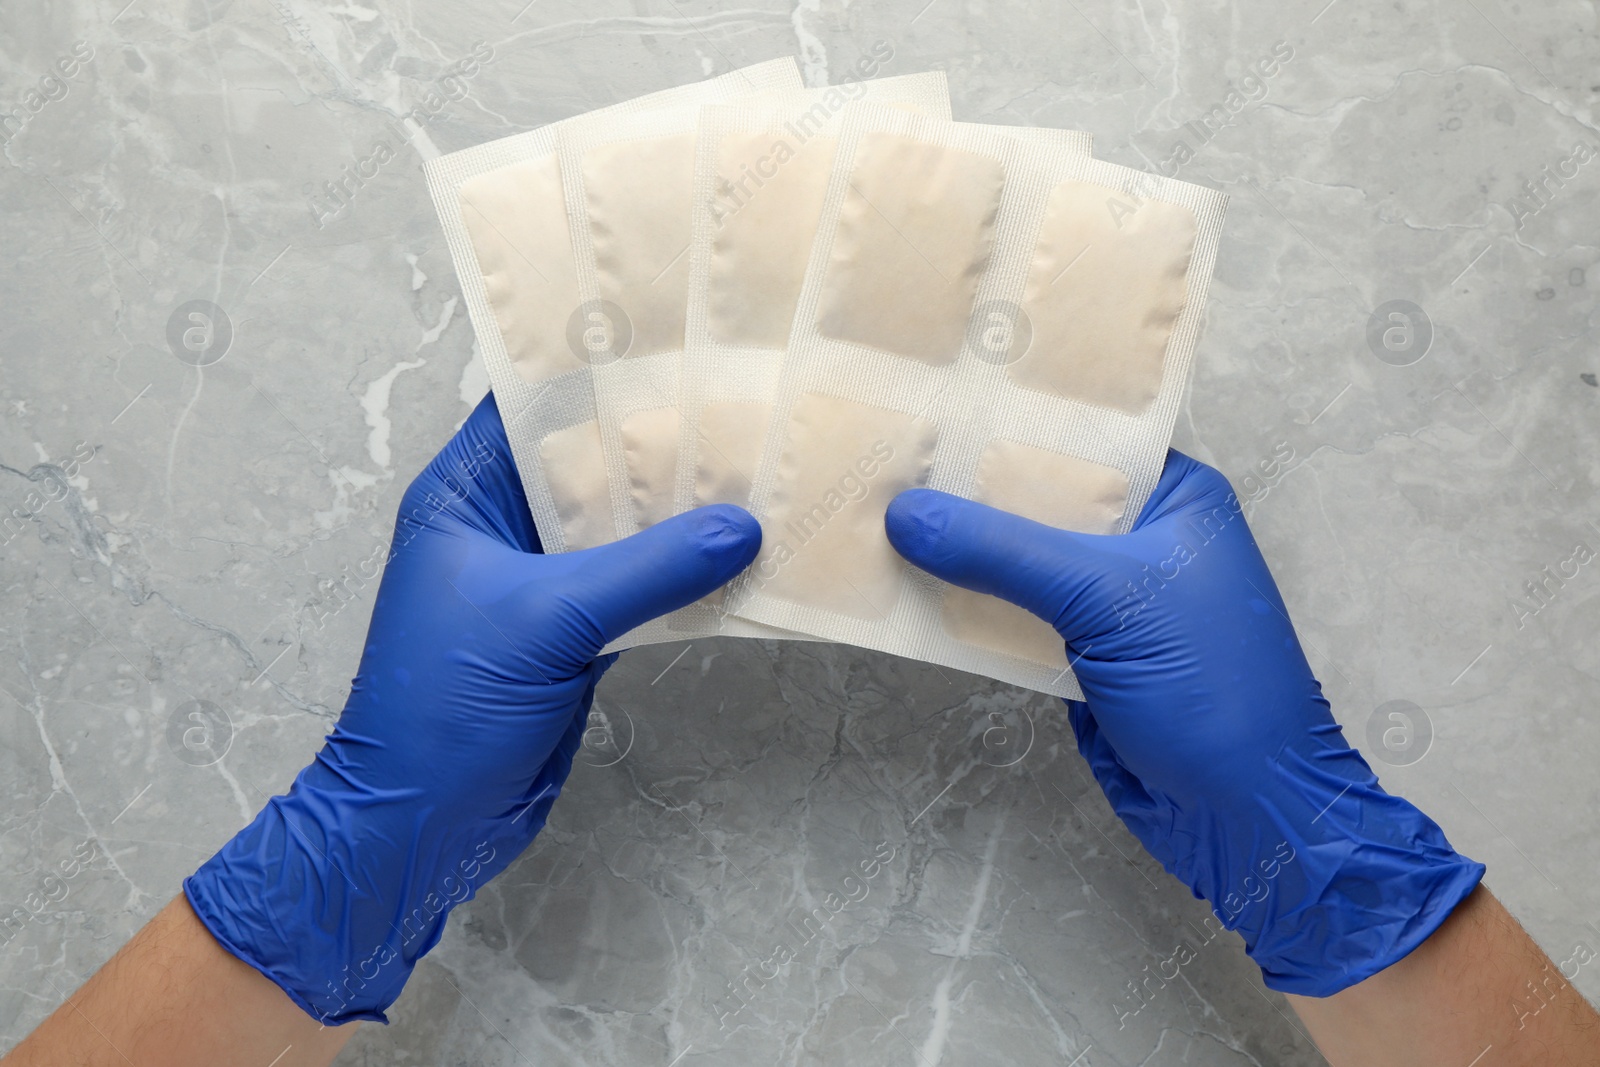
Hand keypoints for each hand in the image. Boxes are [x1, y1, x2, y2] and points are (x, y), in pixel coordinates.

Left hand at [184, 395, 759, 1022]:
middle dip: (661, 443)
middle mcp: (500, 526)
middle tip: (746, 406)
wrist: (421, 826)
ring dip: (679, 513)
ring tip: (761, 472)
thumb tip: (742, 527)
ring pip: (619, 528)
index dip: (602, 374)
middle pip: (589, 464)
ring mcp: (539, 582)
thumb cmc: (444, 710)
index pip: (533, 407)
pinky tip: (741, 557)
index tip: (683, 346)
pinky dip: (681, 574)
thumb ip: (647, 569)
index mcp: (464, 496)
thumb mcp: (546, 621)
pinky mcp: (572, 633)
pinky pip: (636, 585)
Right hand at [885, 450, 1482, 995]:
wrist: (1248, 815)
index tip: (932, 398)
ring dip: (962, 552)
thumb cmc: (1207, 685)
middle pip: (1043, 500)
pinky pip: (1015, 617)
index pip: (1085, 439)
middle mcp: (1144, 540)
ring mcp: (1112, 602)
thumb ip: (1003, 552)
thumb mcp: (1106, 600)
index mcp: (1176, 499)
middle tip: (884, 453)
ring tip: (875, 510)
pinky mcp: (1083, 657)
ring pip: (1022, 562)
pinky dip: (970, 609)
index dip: (1013, 422)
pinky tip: (905, 586)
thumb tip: (903, 512)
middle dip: (971, 488)